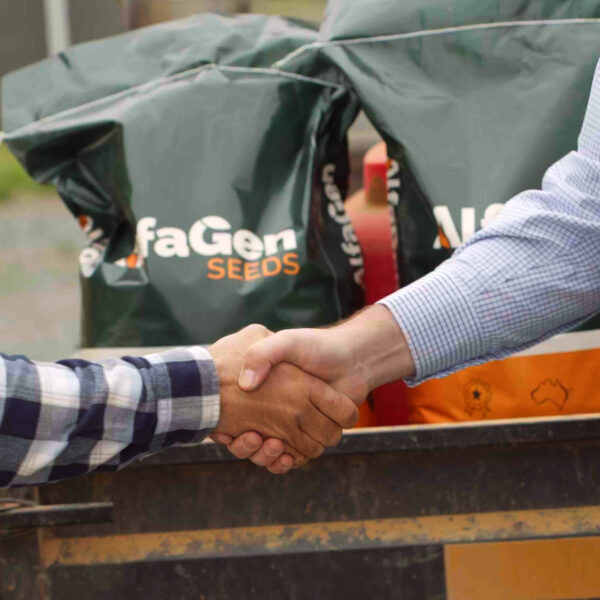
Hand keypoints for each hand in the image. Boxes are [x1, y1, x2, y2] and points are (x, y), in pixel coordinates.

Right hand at [225, 306, 414, 472]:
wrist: (352, 358)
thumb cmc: (316, 347)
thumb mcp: (285, 343)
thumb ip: (262, 354)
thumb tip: (245, 385)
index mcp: (265, 391)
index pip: (232, 417)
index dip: (225, 427)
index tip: (223, 429)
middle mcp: (275, 411)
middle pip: (248, 441)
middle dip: (245, 446)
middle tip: (250, 436)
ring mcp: (292, 427)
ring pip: (267, 454)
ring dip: (264, 455)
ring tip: (266, 441)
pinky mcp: (309, 438)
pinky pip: (290, 460)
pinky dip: (283, 462)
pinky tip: (284, 455)